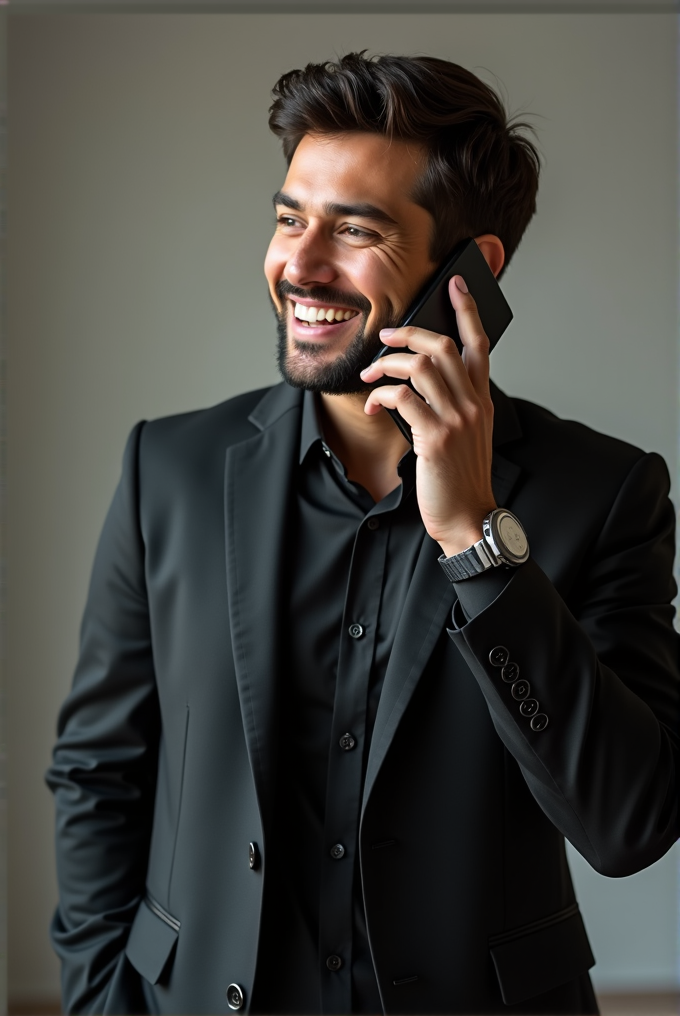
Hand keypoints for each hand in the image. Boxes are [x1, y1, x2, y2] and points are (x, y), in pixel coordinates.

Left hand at [360, 276, 495, 556]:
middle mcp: (472, 404)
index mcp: (481, 400)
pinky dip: (379, 396)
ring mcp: (456, 419)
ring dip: (386, 365)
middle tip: (384, 338)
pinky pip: (401, 398)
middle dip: (408, 334)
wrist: (467, 516)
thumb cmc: (460, 478)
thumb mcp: (466, 435)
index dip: (466, 310)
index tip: (454, 285)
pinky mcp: (434, 437)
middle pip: (442, 346)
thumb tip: (416, 380)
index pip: (478, 344)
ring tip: (370, 376)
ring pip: (419, 366)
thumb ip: (452, 404)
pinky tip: (371, 407)